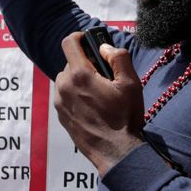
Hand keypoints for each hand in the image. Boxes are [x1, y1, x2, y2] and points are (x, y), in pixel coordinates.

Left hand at [54, 32, 147, 174]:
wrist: (116, 153)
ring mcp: (59, 103)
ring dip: (80, 80)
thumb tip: (105, 48)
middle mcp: (64, 86)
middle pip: (70, 63)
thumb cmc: (124, 118)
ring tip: (99, 93)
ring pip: (66, 80)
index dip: (79, 37)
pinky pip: (65, 96)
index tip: (89, 40)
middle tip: (104, 76)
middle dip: (86, 63)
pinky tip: (93, 106)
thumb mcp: (130, 83)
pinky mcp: (60, 116)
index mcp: (80, 75)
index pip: (69, 43)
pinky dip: (76, 94)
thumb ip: (118, 57)